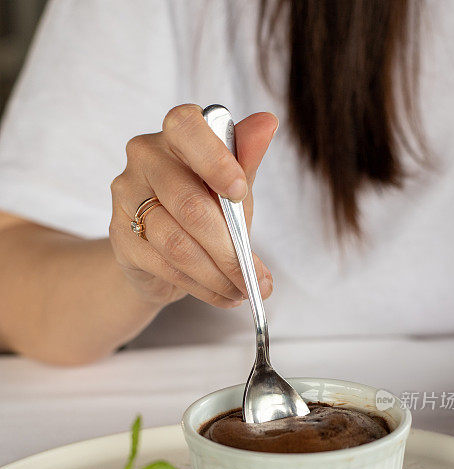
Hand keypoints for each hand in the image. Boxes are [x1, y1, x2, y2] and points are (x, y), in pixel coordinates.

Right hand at [109, 104, 276, 306]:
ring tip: (242, 291)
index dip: (215, 161)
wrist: (164, 250)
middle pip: (188, 204)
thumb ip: (246, 161)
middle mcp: (145, 156)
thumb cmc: (204, 206)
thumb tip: (267, 123)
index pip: (187, 127)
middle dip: (229, 250)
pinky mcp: (119, 235)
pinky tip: (221, 294)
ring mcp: (126, 195)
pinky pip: (165, 266)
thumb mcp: (232, 185)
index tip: (239, 192)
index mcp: (177, 132)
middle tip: (255, 278)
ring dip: (217, 275)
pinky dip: (200, 286)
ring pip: (177, 243)